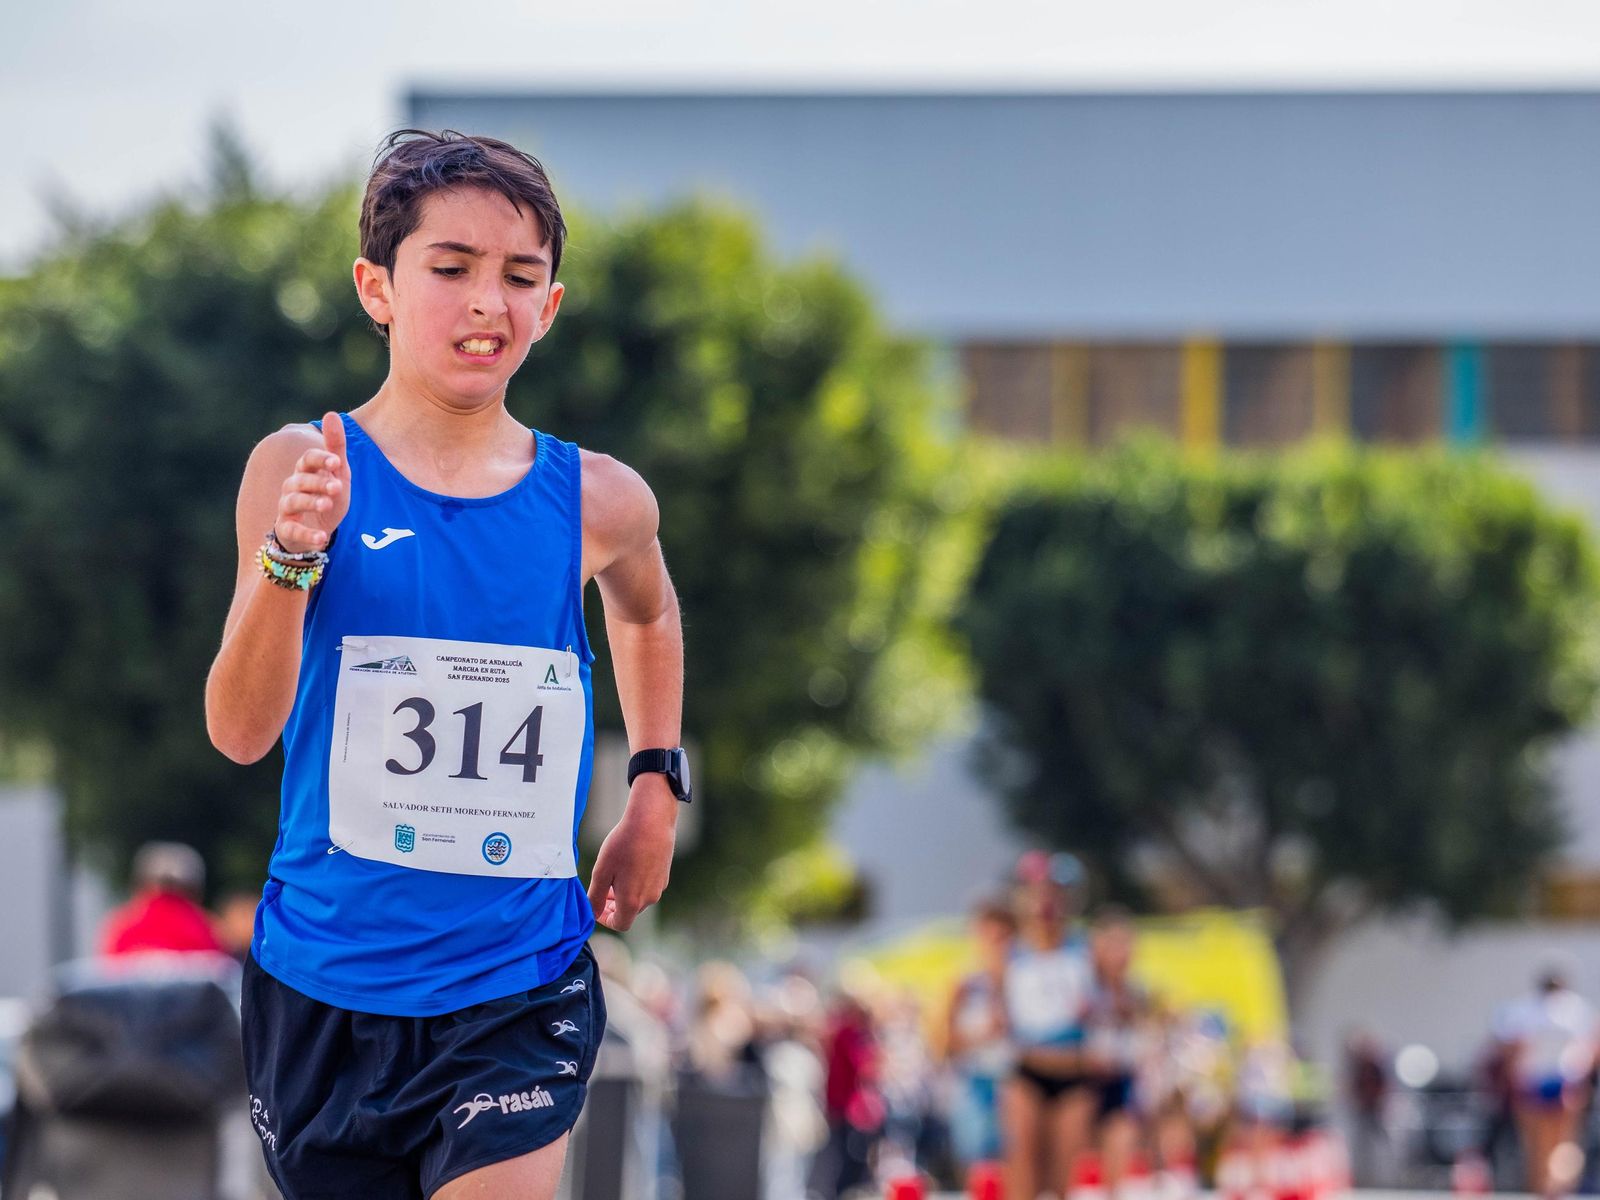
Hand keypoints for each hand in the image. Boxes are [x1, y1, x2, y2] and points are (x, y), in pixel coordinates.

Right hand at [275, 412, 350, 553]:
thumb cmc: (327, 494)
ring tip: (328, 504)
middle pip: (300, 480)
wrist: (318, 528)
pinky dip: (307, 534)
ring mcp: (287, 508)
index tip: (336, 461)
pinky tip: (322, 538)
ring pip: (292, 501)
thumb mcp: (338, 472)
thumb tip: (331, 413)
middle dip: (318, 482)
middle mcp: (292, 487)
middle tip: (337, 486)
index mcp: (306, 471)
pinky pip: (292, 530)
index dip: (320, 459)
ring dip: (310, 502)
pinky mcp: (287, 529)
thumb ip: (336, 446)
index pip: (308, 459)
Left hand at [586, 776, 676, 930]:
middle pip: (629, 911)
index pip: (620, 924)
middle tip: (603, 888)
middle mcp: (649, 898)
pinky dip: (636, 883)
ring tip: (615, 873)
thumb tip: (593, 913)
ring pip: (639, 898)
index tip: (598, 906)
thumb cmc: (624, 845)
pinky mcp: (665, 875)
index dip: (605, 919)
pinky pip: (648, 887)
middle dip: (614, 905)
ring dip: (625, 893)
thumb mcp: (601, 871)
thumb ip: (595, 897)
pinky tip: (630, 863)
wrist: (652, 821)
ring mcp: (659, 887)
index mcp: (632, 901)